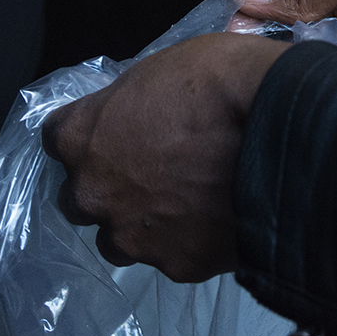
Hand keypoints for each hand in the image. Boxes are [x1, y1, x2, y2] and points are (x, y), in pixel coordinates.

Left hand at [42, 33, 288, 282]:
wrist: (279, 133)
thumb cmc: (219, 83)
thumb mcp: (160, 69)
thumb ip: (131, 104)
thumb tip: (136, 117)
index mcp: (81, 136)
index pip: (57, 139)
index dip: (91, 135)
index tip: (116, 132)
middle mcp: (93, 193)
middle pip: (80, 200)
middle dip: (108, 189)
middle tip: (153, 173)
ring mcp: (133, 236)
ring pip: (121, 240)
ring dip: (141, 225)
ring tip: (187, 205)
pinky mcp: (177, 265)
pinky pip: (174, 257)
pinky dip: (190, 242)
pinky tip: (220, 220)